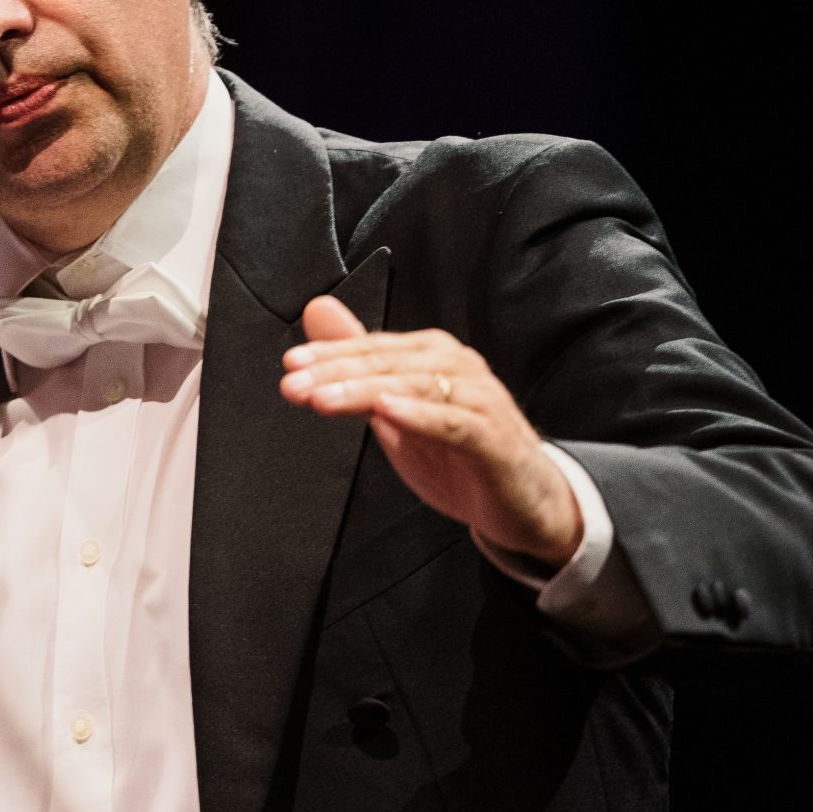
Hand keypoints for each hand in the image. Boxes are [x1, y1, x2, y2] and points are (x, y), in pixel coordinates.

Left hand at [278, 296, 580, 566]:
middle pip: (389, 363)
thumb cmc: (456, 451)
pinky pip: (455, 422)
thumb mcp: (394, 407)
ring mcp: (479, 400)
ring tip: (324, 398)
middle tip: (295, 384)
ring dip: (366, 391)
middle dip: (337, 372)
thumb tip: (317, 310)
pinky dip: (421, 414)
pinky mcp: (494, 438)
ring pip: (416, 387)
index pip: (374, 349)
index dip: (331, 354)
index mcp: (431, 355)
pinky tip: (389, 412)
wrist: (521, 501)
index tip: (291, 364)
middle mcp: (458, 367)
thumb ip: (355, 362)